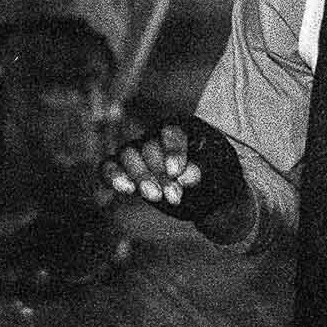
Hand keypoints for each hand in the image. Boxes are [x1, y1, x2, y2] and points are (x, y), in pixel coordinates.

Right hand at [101, 116, 248, 223]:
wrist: (207, 195)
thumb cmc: (216, 178)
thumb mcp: (217, 175)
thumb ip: (202, 172)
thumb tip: (184, 176)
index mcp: (183, 128)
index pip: (172, 133)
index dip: (172, 151)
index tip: (175, 173)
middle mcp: (156, 135)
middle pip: (149, 147)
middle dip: (158, 173)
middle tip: (174, 197)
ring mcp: (139, 151)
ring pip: (128, 154)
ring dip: (139, 176)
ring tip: (155, 197)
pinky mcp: (125, 169)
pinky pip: (108, 166)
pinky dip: (112, 175)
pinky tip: (125, 189)